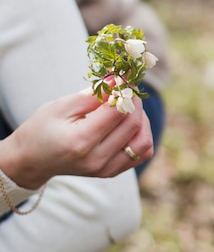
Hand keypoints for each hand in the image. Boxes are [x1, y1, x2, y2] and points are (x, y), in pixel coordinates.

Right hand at [0, 88, 153, 188]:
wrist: (32, 159)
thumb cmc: (42, 128)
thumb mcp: (62, 106)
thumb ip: (93, 95)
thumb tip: (119, 80)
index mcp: (81, 140)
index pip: (118, 112)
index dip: (126, 92)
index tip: (125, 79)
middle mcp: (97, 159)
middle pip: (134, 126)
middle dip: (135, 103)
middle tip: (128, 90)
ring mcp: (106, 169)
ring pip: (144, 142)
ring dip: (142, 120)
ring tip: (129, 108)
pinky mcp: (113, 172)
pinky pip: (142, 154)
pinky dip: (142, 136)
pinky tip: (129, 125)